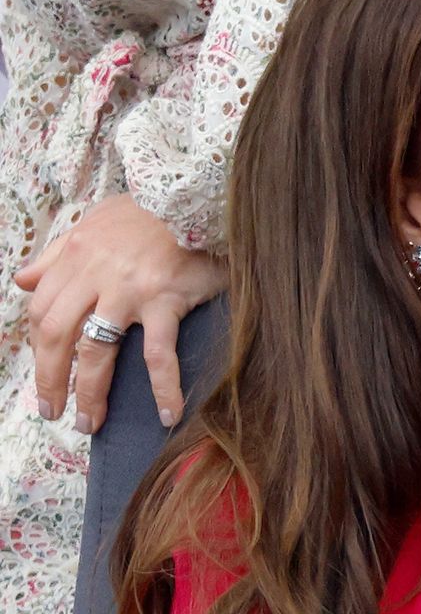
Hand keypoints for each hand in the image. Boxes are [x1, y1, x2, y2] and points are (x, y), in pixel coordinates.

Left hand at [15, 194, 226, 433]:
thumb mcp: (95, 222)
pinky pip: (158, 354)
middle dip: (52, 380)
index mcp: (75, 256)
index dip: (40, 350)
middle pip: (58, 336)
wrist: (198, 195)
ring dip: (90, 393)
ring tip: (90, 423)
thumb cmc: (151, 211)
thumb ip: (58, 254)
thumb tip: (22, 280)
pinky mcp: (165, 300)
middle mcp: (95, 274)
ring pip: (96, 351)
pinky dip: (163, 387)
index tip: (47, 377)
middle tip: (55, 412)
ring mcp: (129, 290)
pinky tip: (169, 413)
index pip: (42, 311)